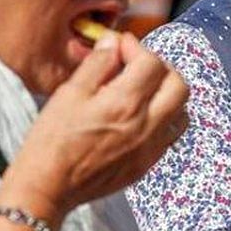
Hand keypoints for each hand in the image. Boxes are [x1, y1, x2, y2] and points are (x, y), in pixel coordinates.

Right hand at [2, 32, 188, 219]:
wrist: (49, 187)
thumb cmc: (52, 140)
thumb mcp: (69, 93)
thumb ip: (97, 64)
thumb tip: (113, 43)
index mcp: (125, 103)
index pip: (152, 63)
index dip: (137, 48)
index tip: (121, 47)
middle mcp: (146, 125)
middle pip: (179, 85)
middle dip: (162, 68)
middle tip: (138, 65)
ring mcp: (150, 148)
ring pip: (182, 112)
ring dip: (168, 95)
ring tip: (143, 91)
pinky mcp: (146, 165)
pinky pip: (170, 136)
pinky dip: (163, 119)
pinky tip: (139, 117)